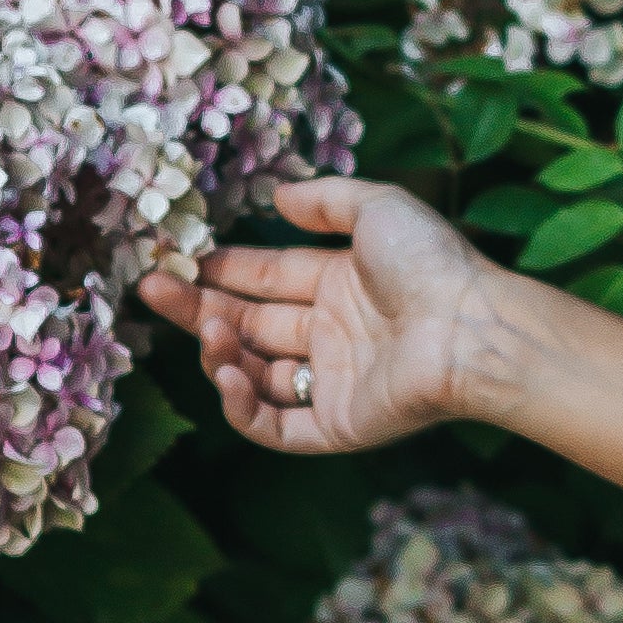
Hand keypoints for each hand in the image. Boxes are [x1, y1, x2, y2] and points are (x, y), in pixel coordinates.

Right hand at [136, 181, 496, 452]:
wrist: (471, 328)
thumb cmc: (431, 264)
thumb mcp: (377, 208)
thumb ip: (326, 199)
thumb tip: (277, 197)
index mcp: (341, 284)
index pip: (266, 278)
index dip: (220, 270)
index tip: (174, 259)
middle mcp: (333, 334)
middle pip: (250, 325)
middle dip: (199, 308)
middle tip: (152, 290)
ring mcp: (333, 382)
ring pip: (255, 377)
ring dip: (220, 353)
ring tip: (208, 327)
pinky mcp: (337, 426)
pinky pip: (275, 425)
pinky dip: (243, 407)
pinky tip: (227, 375)